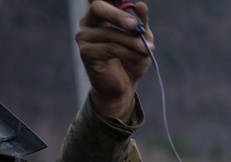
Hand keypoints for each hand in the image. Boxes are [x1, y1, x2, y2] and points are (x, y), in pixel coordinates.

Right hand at [77, 1, 153, 120]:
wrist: (125, 85)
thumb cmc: (132, 59)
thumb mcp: (142, 39)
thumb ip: (142, 23)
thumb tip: (142, 5)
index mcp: (100, 15)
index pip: (102, 1)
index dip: (115, 5)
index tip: (133, 15)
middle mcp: (88, 23)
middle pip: (98, 8)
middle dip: (118, 16)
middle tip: (135, 26)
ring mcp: (84, 37)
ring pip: (109, 33)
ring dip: (130, 41)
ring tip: (146, 49)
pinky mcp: (86, 53)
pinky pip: (109, 48)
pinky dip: (126, 51)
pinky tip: (137, 55)